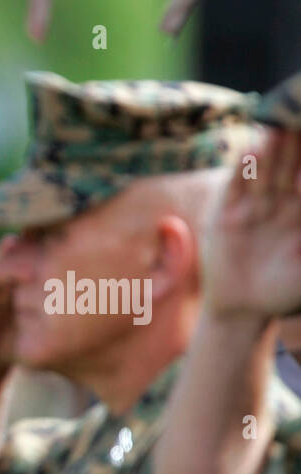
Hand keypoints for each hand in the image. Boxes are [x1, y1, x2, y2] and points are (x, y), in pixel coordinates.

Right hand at [204, 128, 300, 319]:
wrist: (242, 310)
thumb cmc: (285, 292)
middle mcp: (282, 203)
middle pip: (291, 166)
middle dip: (297, 143)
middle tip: (300, 115)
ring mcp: (253, 207)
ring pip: (265, 172)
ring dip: (273, 149)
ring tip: (280, 125)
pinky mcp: (226, 215)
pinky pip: (235, 188)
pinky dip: (242, 171)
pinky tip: (251, 152)